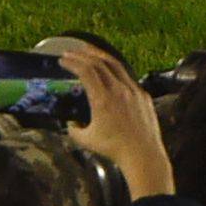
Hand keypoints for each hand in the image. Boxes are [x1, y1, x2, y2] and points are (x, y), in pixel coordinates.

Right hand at [63, 47, 174, 200]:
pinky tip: (108, 70)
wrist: (143, 153)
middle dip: (83, 55)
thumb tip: (71, 123)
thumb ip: (74, 129)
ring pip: (116, 65)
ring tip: (88, 52)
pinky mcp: (142, 95)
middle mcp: (119, 90)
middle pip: (100, 63)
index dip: (73, 62)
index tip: (62, 60)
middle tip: (70, 52)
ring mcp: (133, 90)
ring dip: (100, 56)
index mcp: (103, 99)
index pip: (86, 71)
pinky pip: (127, 77)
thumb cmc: (114, 148)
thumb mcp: (86, 140)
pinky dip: (114, 69)